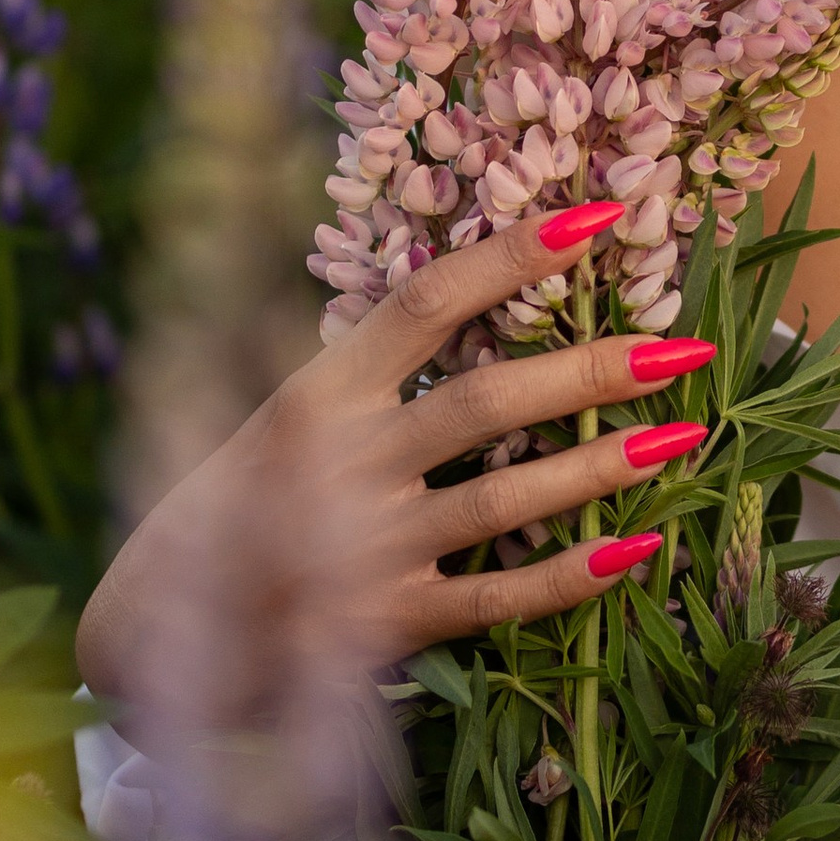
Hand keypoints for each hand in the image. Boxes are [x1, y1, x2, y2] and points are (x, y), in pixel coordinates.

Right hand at [79, 201, 719, 713]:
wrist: (155, 625)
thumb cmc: (241, 497)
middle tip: (682, 345)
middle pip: (485, 401)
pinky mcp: (386, 621)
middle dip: (590, 369)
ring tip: (684, 436)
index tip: (598, 215)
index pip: (427, 301)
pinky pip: (498, 597)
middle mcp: (345, 463)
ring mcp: (367, 546)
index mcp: (320, 391)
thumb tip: (488, 285)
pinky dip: (572, 577)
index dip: (513, 255)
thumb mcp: (291, 414)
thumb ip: (376, 366)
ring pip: (504, 497)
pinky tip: (640, 549)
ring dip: (600, 466)